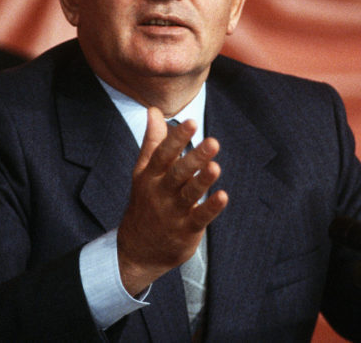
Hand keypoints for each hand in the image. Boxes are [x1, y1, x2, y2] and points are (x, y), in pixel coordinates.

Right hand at [116, 107, 227, 295]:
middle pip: (177, 173)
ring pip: (189, 194)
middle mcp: (160, 193)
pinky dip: (211, 208)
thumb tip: (154, 110)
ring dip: (203, 181)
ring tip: (215, 167)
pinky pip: (199, 218)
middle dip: (194, 158)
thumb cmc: (145, 202)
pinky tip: (223, 196)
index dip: (176, 138)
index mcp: (150, 176)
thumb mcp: (143, 172)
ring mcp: (173, 212)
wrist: (137, 250)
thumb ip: (152, 141)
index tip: (191, 122)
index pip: (163, 154)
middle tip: (213, 142)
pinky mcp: (186, 230)